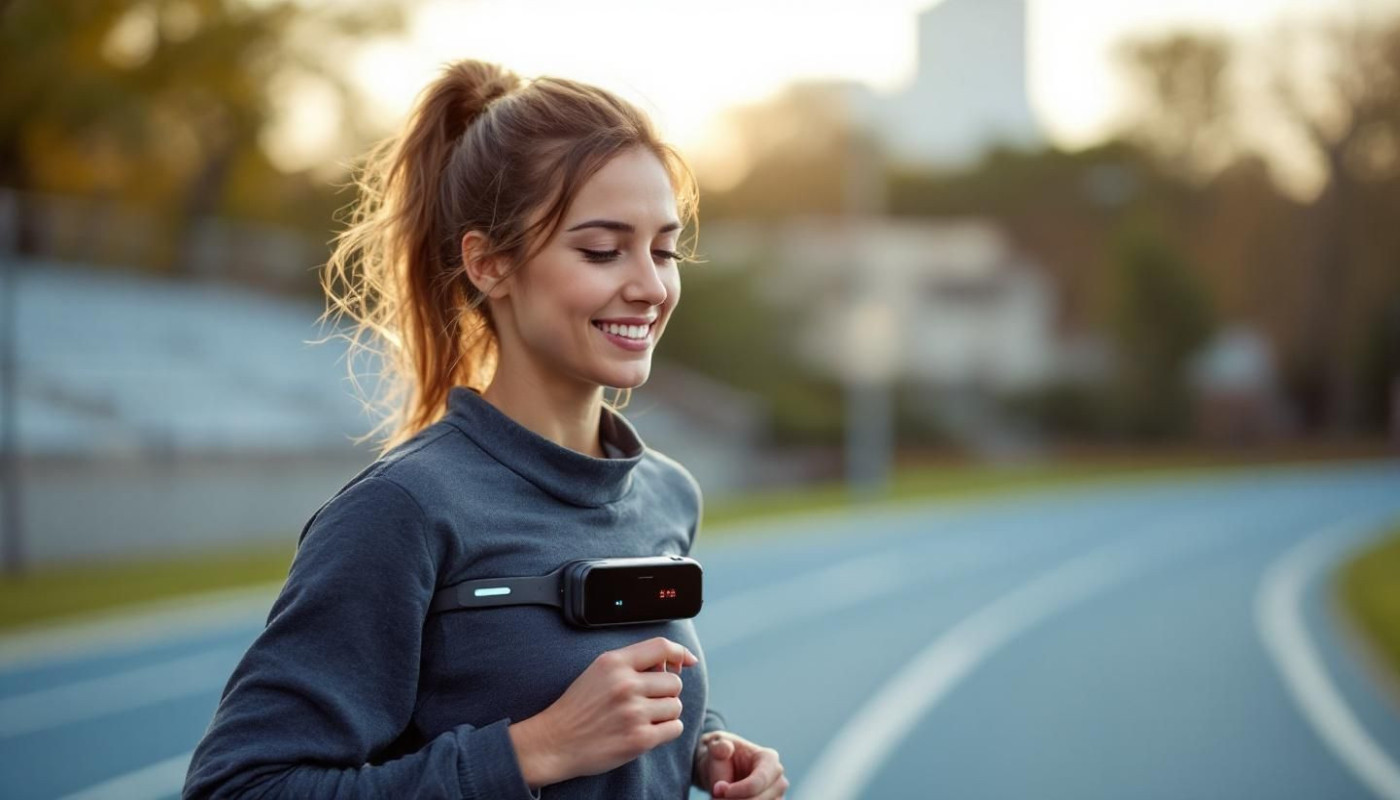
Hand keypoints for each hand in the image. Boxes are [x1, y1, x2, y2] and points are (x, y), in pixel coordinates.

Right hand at [510, 637, 696, 787]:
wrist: (555, 742)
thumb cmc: (579, 707)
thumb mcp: (599, 672)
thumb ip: (632, 664)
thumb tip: (674, 663)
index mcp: (614, 662)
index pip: (661, 646)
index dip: (680, 652)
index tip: (687, 661)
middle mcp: (626, 684)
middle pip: (674, 682)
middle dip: (666, 693)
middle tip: (647, 702)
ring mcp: (633, 712)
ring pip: (676, 706)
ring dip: (665, 713)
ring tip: (642, 718)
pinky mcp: (639, 739)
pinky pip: (674, 728)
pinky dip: (665, 731)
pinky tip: (646, 731)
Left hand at [693, 730, 786, 798]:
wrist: (723, 769)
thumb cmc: (722, 757)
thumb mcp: (717, 748)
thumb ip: (719, 750)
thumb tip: (724, 749)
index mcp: (769, 759)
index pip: (759, 780)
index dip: (739, 790)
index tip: (718, 789)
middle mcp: (778, 780)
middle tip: (714, 797)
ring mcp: (777, 797)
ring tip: (719, 797)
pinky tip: (728, 799)